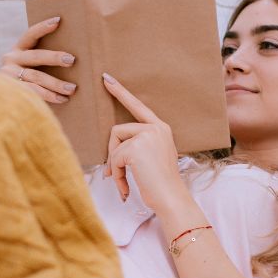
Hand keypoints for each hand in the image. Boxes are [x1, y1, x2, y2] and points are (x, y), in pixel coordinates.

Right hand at [0, 17, 76, 104]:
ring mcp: (9, 75)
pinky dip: (49, 96)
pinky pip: (33, 92)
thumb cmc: (29, 79)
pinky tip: (62, 99)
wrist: (4, 99)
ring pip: (36, 77)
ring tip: (72, 89)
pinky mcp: (12, 91)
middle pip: (35, 56)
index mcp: (18, 49)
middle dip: (54, 57)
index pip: (30, 34)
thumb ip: (44, 58)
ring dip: (56, 83)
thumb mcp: (31, 65)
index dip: (43, 27)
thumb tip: (72, 57)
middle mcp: (11, 60)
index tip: (58, 21)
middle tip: (72, 60)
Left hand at [102, 73, 187, 211]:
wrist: (170, 198)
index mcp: (161, 128)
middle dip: (112, 154)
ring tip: (121, 182)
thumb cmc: (160, 184)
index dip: (120, 92)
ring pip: (115, 144)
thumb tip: (111, 154)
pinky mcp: (137, 147)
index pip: (137, 106)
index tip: (107, 79)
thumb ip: (136, 147)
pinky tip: (125, 187)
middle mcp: (156, 128)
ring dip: (114, 166)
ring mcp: (147, 135)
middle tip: (111, 173)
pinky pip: (115, 157)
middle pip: (118, 131)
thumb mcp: (151, 159)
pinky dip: (116, 174)